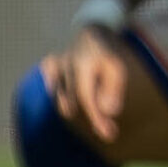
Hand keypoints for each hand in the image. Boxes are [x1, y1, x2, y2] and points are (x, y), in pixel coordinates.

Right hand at [48, 25, 126, 143]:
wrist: (92, 32)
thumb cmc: (107, 52)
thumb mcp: (118, 67)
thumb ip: (113, 89)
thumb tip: (108, 112)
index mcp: (82, 66)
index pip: (87, 100)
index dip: (97, 119)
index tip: (109, 134)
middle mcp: (64, 67)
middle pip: (72, 103)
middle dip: (91, 117)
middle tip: (108, 127)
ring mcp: (55, 67)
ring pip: (61, 99)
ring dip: (78, 108)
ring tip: (96, 109)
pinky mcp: (49, 67)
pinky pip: (51, 86)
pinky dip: (60, 95)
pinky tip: (71, 98)